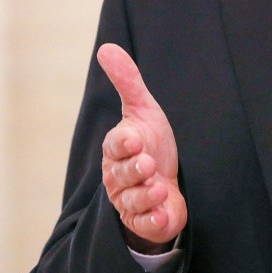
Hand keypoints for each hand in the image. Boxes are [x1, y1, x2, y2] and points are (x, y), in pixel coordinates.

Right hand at [98, 43, 187, 251]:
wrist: (165, 182)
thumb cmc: (150, 144)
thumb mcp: (143, 111)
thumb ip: (127, 82)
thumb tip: (106, 48)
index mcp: (118, 149)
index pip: (115, 145)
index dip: (124, 143)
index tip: (136, 139)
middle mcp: (119, 176)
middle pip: (122, 174)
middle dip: (135, 170)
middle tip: (149, 164)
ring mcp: (130, 200)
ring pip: (132, 200)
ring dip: (146, 195)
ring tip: (161, 188)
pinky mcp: (144, 220)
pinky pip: (143, 223)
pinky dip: (152, 221)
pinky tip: (162, 215)